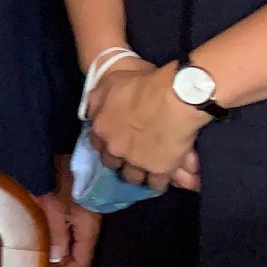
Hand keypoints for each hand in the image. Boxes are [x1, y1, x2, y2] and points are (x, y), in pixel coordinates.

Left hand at [37, 156, 100, 266]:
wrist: (67, 150)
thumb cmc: (63, 180)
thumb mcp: (56, 209)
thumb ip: (57, 235)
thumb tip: (57, 258)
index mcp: (88, 228)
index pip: (82, 261)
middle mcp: (89, 223)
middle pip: (78, 251)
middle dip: (61, 261)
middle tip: (40, 265)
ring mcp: (83, 213)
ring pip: (72, 239)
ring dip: (57, 246)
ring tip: (39, 251)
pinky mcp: (76, 203)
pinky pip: (68, 224)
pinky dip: (56, 232)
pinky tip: (42, 231)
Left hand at [88, 60, 205, 189]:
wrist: (175, 96)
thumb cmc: (143, 84)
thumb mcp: (110, 82)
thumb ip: (97, 100)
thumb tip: (90, 113)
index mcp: (101, 128)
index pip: (97, 145)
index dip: (107, 144)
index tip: (115, 142)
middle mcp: (115, 148)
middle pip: (114, 164)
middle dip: (121, 160)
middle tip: (133, 155)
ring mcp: (136, 161)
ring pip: (133, 177)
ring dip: (139, 173)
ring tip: (148, 168)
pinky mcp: (158, 170)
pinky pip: (156, 184)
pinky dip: (160, 180)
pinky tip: (165, 174)